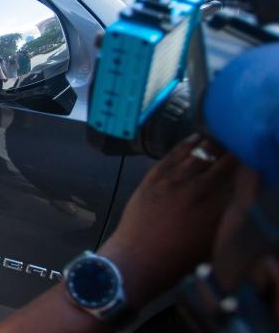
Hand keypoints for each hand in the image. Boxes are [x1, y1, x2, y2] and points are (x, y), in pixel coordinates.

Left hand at [98, 135, 237, 307]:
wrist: (139, 258)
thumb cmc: (180, 258)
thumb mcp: (215, 242)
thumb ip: (229, 216)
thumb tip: (239, 197)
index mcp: (217, 209)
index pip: (240, 176)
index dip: (248, 163)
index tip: (252, 156)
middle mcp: (197, 190)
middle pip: (222, 160)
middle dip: (234, 148)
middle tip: (241, 139)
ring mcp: (173, 181)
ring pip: (197, 153)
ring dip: (212, 142)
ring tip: (223, 132)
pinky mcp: (153, 177)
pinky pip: (172, 154)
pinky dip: (186, 144)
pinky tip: (196, 138)